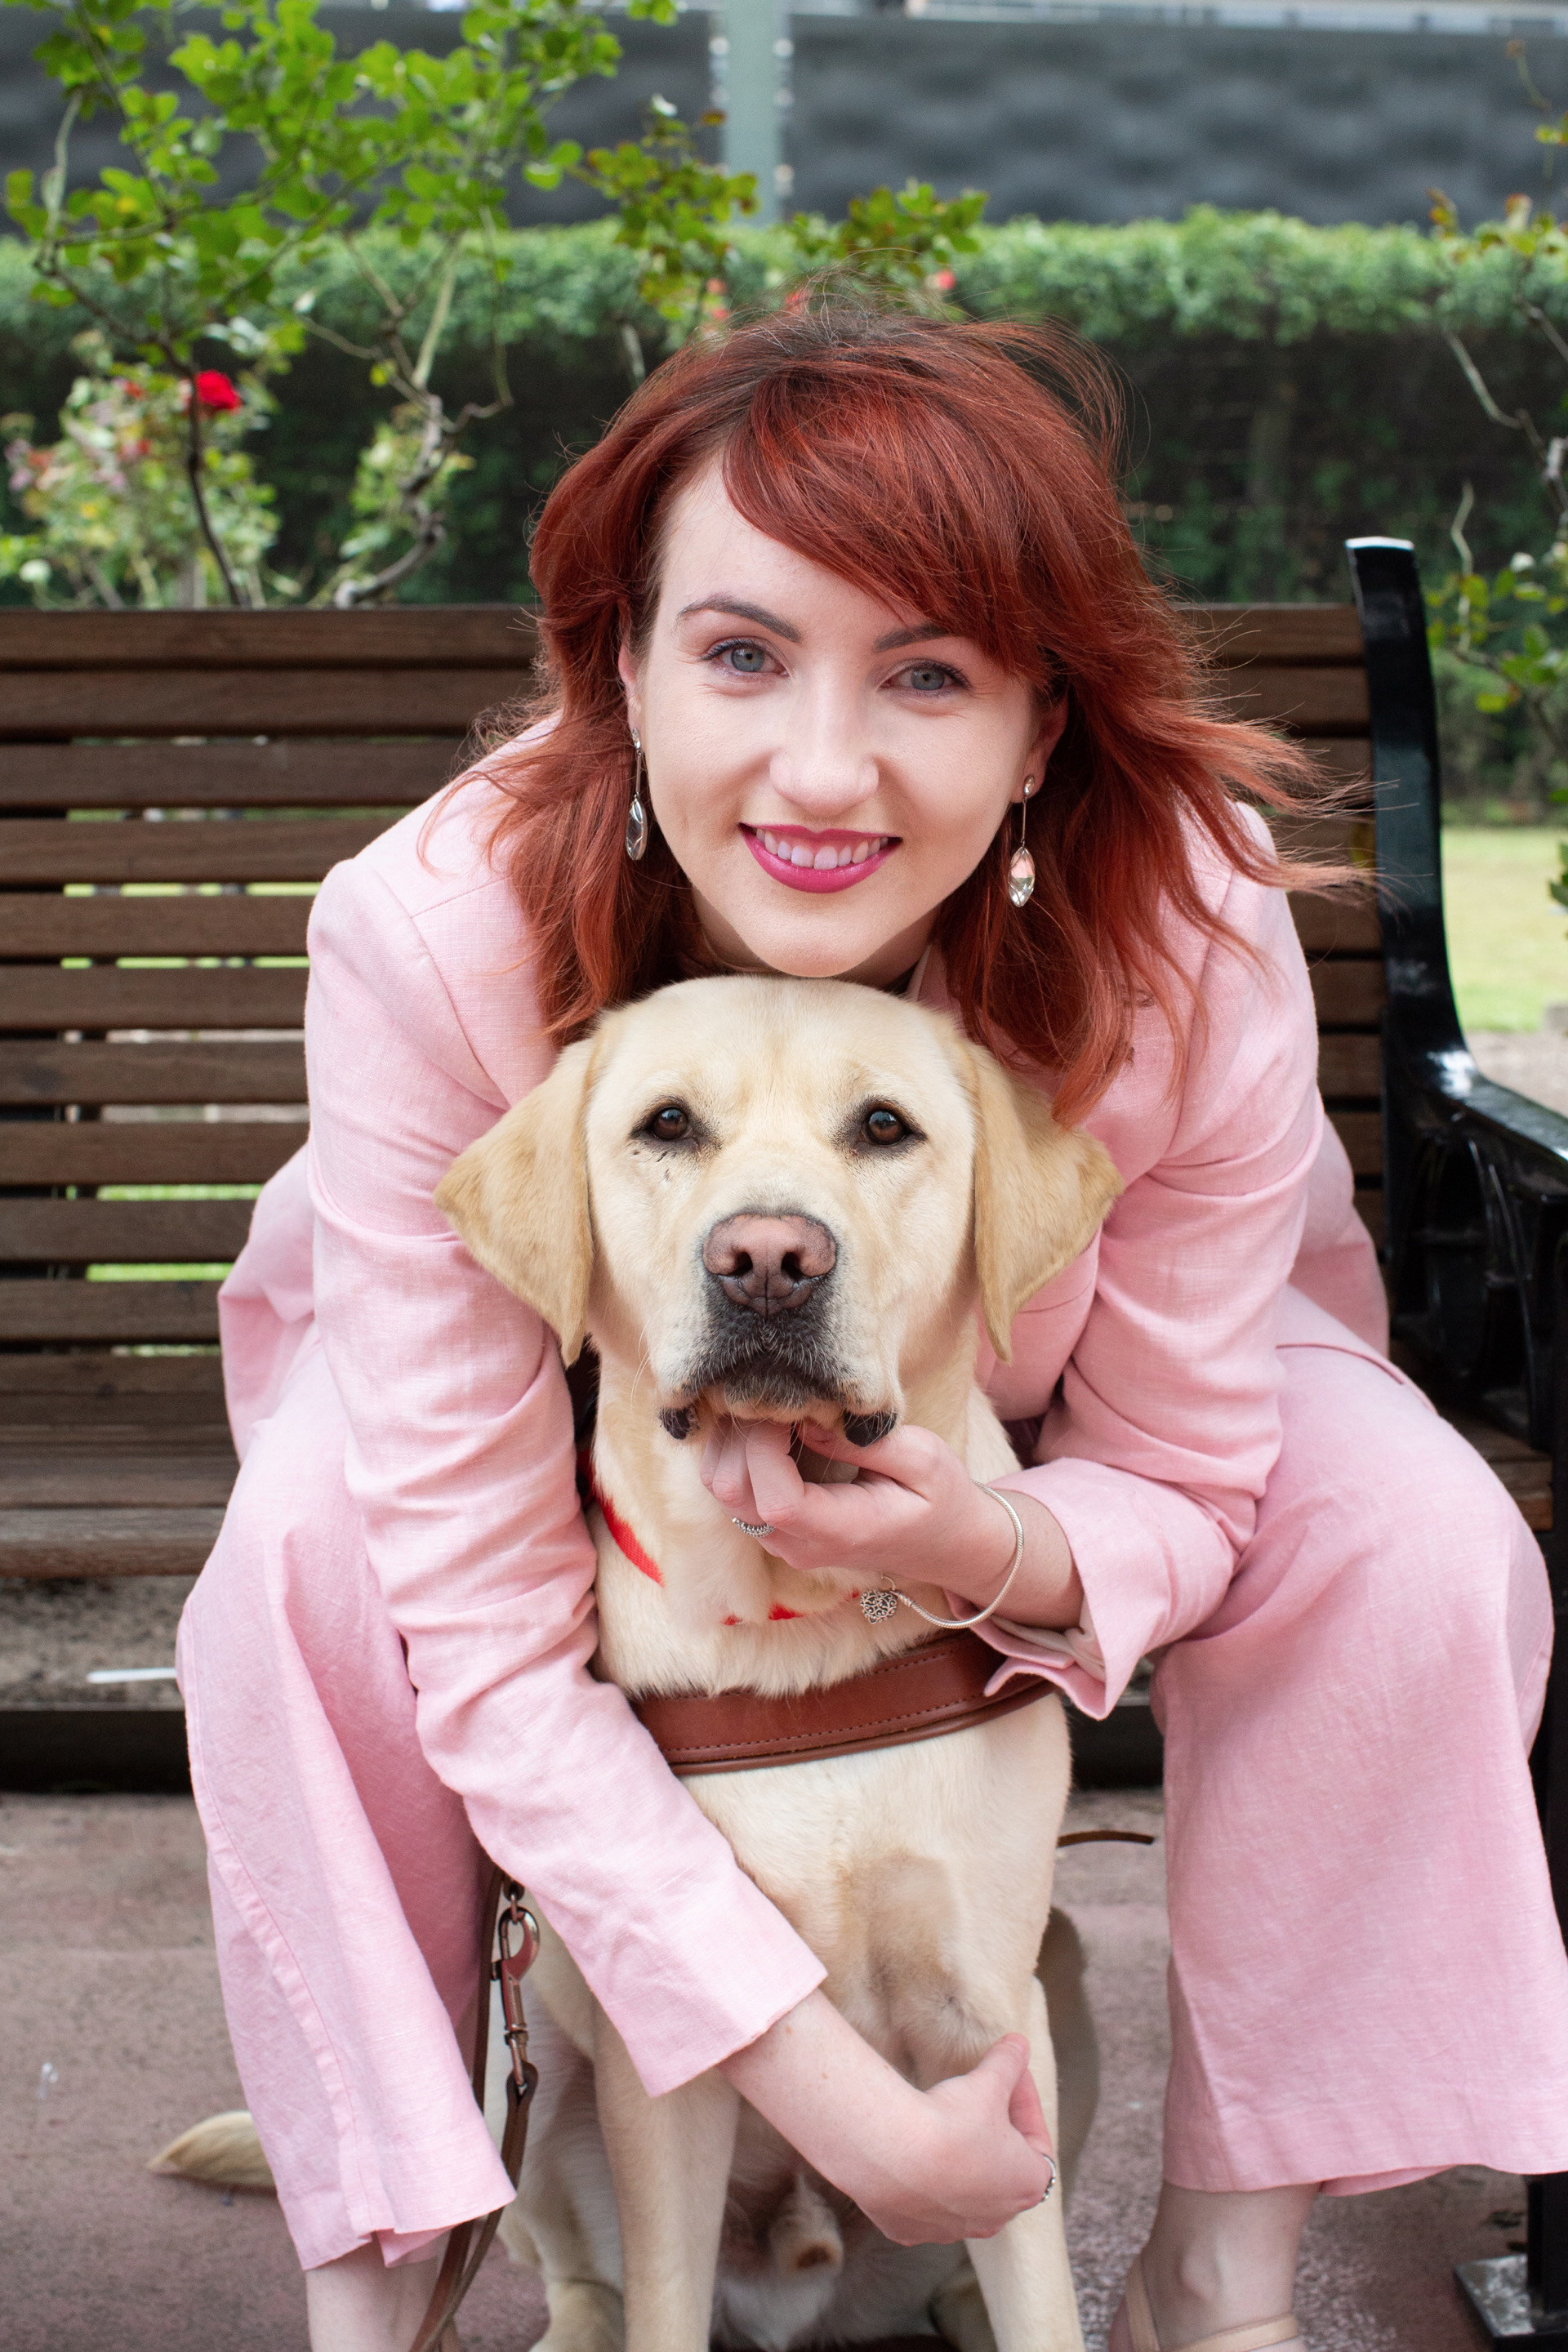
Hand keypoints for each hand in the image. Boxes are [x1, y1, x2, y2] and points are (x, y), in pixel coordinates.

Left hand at [700, 1415, 1082, 1624]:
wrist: (947, 1543)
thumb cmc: (943, 1498)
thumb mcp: (924, 1459)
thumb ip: (862, 1442)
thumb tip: (805, 1419)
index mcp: (841, 1531)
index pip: (774, 1499)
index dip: (764, 1445)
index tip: (785, 1403)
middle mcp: (799, 1545)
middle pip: (730, 1492)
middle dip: (741, 1434)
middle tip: (773, 1394)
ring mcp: (782, 1541)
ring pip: (722, 1490)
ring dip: (735, 1441)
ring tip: (773, 1407)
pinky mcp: (776, 1527)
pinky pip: (734, 1490)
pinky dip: (739, 1452)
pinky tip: (772, 1426)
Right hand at [718, 1990, 1052, 2244]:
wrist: (893, 2154)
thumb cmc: (947, 2114)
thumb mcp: (989, 2073)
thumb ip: (1008, 2055)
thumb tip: (1022, 2031)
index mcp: (1024, 2179)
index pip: (1036, 2141)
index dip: (1020, 2099)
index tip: (1002, 2066)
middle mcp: (992, 2212)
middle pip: (1001, 2170)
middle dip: (989, 2131)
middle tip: (967, 2093)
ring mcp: (949, 2227)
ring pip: (961, 2191)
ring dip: (951, 2156)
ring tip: (929, 2114)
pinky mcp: (907, 2229)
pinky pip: (921, 2205)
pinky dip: (917, 2178)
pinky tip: (900, 2145)